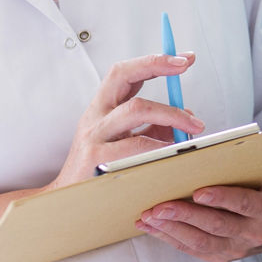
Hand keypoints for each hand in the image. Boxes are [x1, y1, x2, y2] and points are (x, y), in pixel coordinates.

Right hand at [47, 53, 205, 190]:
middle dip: (157, 65)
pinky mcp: (97, 158)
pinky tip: (175, 152)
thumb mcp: (127, 142)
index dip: (154, 60)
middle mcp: (96, 117)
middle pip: (124, 76)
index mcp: (103, 109)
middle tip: (184, 67)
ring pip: (136, 108)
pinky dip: (162, 146)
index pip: (126, 72)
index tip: (183, 58)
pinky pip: (137, 146)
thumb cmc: (99, 170)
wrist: (68, 202)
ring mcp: (94, 135)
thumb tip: (187, 118)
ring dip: (172, 113)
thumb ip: (154, 128)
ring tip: (194, 126)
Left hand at [137, 171, 261, 261]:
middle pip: (217, 225)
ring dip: (172, 229)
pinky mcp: (220, 258)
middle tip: (160, 206)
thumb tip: (217, 150)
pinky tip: (151, 226)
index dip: (222, 198)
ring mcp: (237, 249)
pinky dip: (169, 237)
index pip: (245, 204)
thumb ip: (248, 164)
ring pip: (201, 242)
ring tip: (150, 216)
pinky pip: (192, 249)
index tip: (198, 192)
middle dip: (186, 215)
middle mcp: (255, 234)